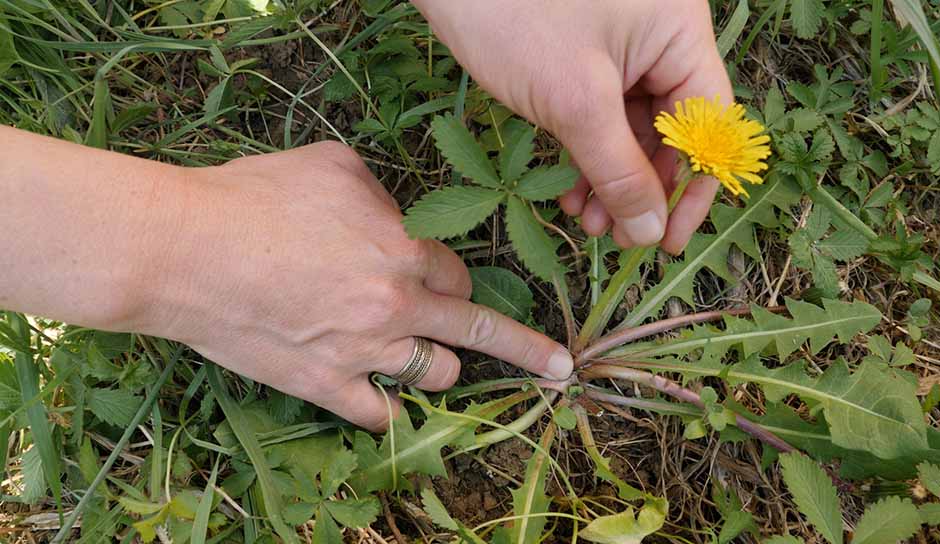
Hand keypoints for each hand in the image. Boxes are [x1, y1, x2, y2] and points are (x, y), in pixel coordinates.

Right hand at [142, 142, 572, 430]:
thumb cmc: (255, 196)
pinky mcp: (324, 385)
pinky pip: (379, 415)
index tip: (449, 281)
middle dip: (525, 347)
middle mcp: (397, 305)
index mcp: (404, 249)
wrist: (186, 249)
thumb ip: (381, 192)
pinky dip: (387, 409)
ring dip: (440, 367)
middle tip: (558, 366)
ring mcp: (364, 351)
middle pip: (478, 331)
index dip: (456, 277)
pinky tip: (386, 403)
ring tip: (432, 360)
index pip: (459, 274)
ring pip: (437, 375)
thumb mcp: (331, 164)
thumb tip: (394, 214)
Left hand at [412, 0, 731, 252]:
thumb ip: (618, 170)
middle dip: (642, 189)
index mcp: (679, 33)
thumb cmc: (515, 16)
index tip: (669, 239)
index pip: (708, 123)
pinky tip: (569, 192)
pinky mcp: (583, 57)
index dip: (692, 186)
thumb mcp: (575, 103)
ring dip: (611, 181)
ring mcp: (620, 47)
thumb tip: (650, 231)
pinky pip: (601, 116)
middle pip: (672, 130)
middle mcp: (659, 38)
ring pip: (632, 130)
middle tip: (614, 239)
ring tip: (585, 223)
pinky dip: (588, 156)